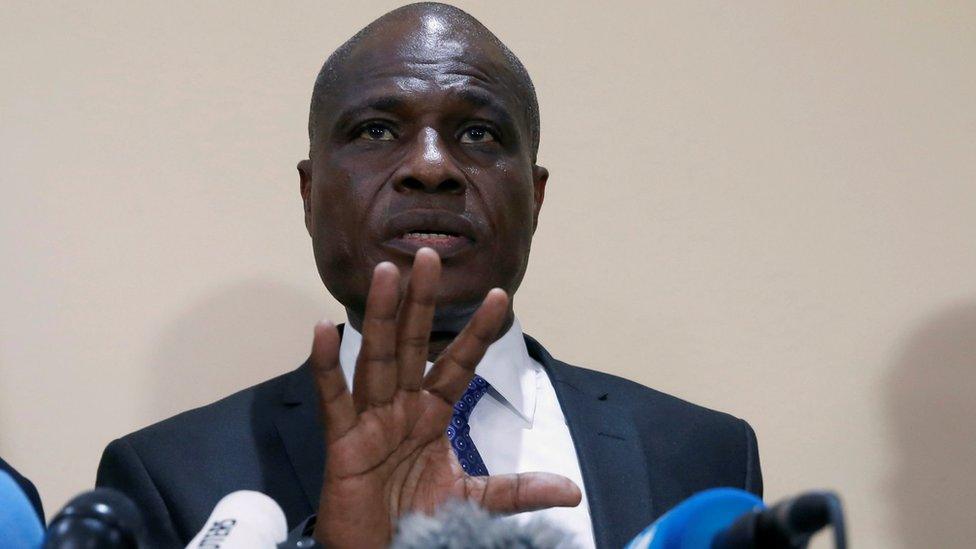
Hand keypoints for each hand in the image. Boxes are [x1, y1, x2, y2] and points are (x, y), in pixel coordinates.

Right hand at [309, 248, 580, 547]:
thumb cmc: (418, 521)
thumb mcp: (473, 501)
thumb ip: (516, 490)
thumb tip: (571, 491)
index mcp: (433, 414)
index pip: (458, 363)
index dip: (477, 332)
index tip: (502, 295)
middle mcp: (402, 407)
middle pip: (412, 344)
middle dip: (420, 301)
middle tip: (428, 254)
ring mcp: (371, 420)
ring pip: (377, 358)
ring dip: (380, 315)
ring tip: (386, 273)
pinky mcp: (343, 442)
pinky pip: (335, 399)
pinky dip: (326, 366)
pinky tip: (320, 330)